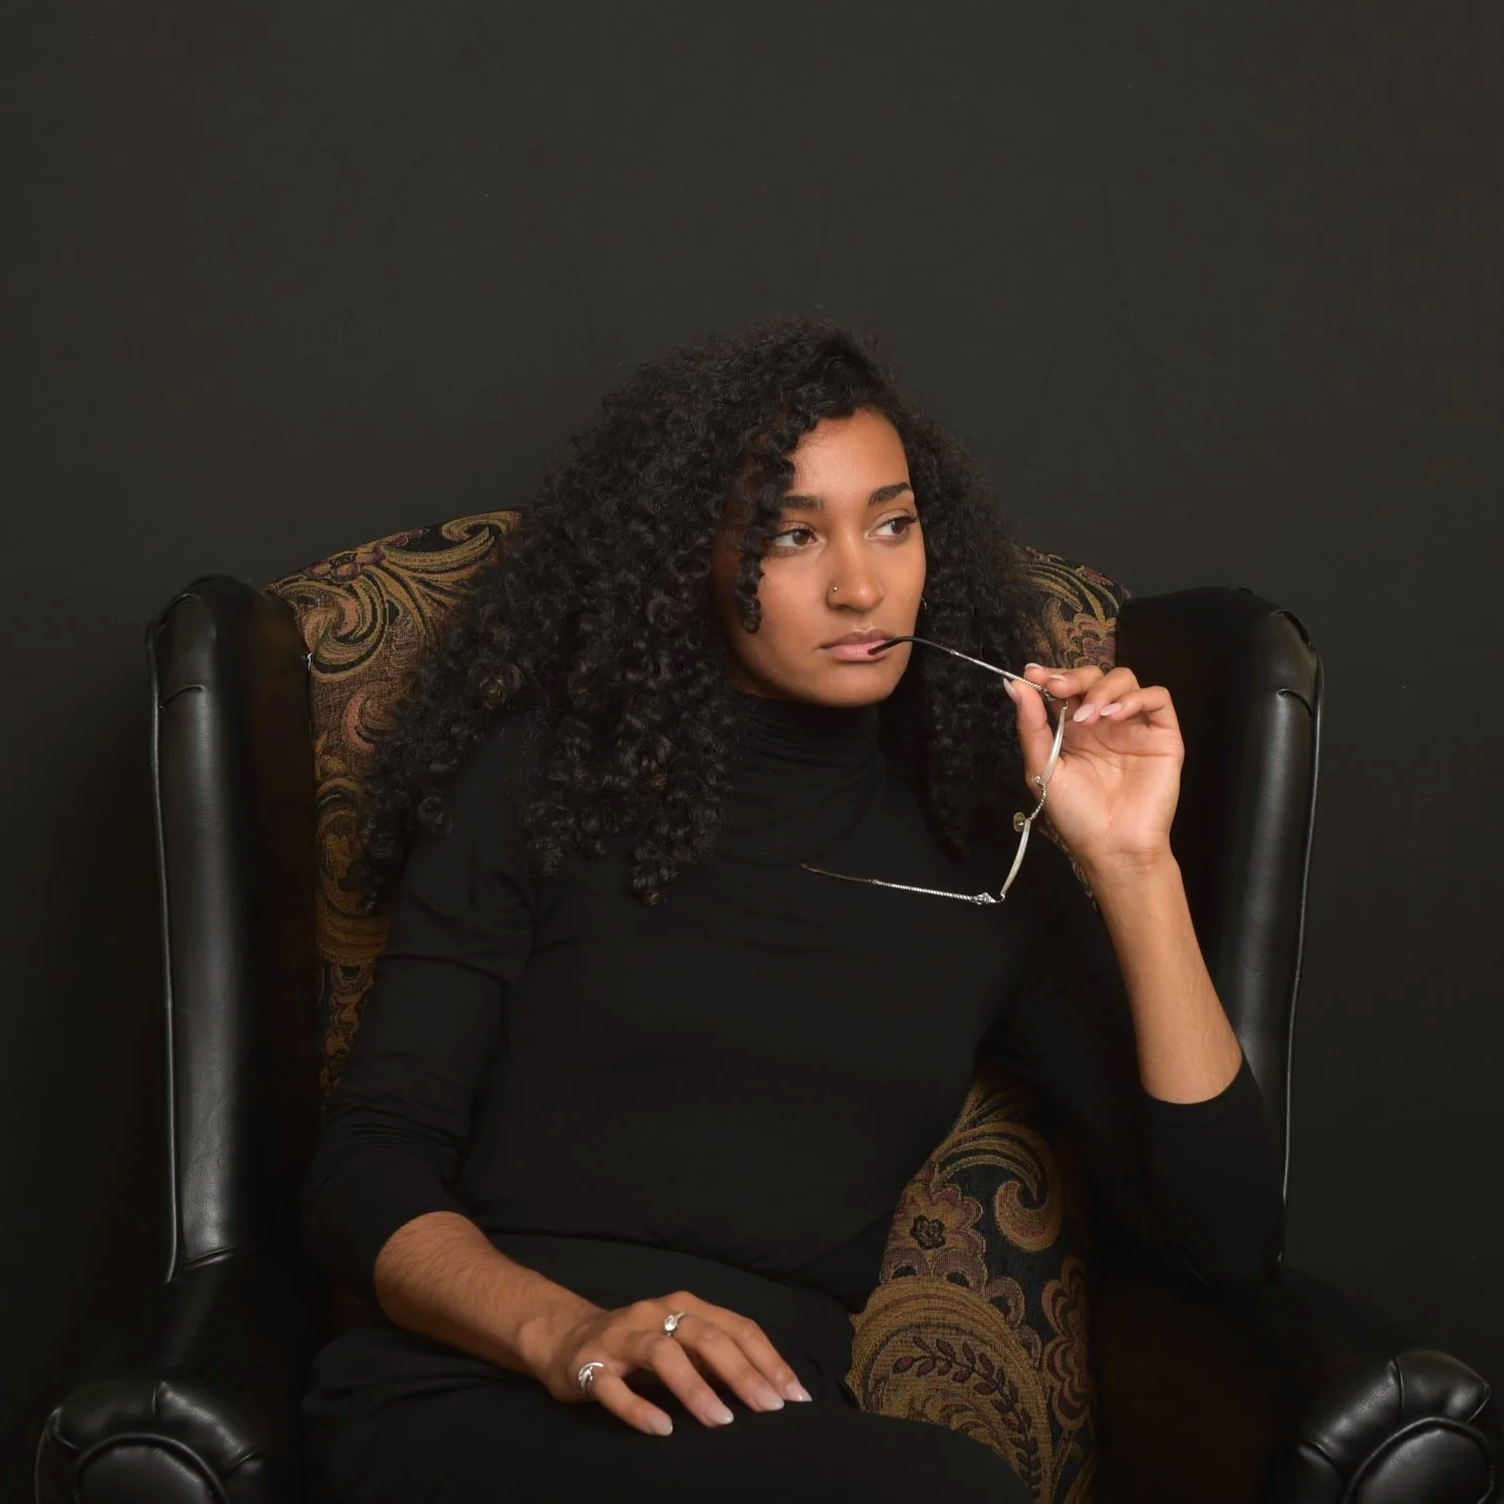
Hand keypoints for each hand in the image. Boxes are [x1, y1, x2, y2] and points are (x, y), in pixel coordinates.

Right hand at [537, 1289, 812, 1435]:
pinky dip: (639, 1408)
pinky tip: (662, 1429)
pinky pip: (613, 1387)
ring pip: (663, 1354)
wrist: (565, 1339)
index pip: (737, 1327)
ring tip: (722, 1420)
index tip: (794, 1396)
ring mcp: (621, 1338)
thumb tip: (773, 1389)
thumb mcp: (682, 1344)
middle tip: (768, 1408)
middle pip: (706, 1336)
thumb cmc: (640, 1347)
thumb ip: (718, 1358)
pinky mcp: (589, 1365)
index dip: (768, 1360)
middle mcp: (656, 1314)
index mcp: (685, 1306)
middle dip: (742, 1372)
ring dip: (695, 1387)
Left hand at [1005, 662, 1182, 873]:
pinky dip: (1136, 698)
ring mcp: (1134, 726)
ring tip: (1089, 715)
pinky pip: (1158, 698)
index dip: (1050, 676)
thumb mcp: (1043, 769)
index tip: (1031, 674)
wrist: (1113, 848)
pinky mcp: (1162, 735)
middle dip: (1074, 676)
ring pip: (1125, 680)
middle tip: (1058, 688)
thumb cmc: (1077, 816)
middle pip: (1094, 676)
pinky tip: (1115, 716)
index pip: (1065, 689)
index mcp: (1074, 730)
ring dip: (1102, 688)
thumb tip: (1014, 686)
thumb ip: (1031, 726)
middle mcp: (1104, 723)